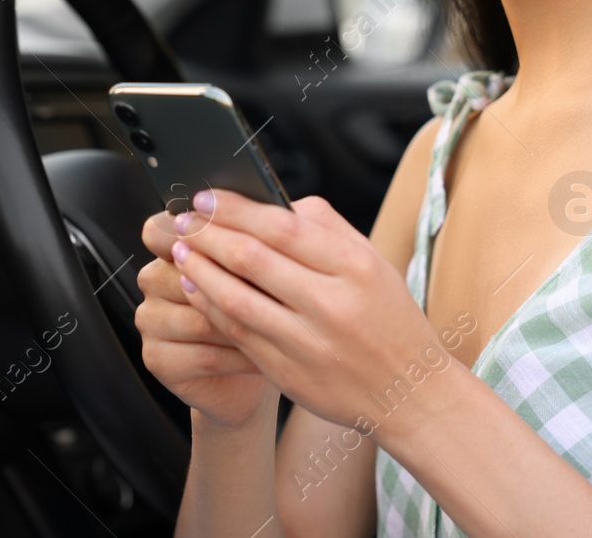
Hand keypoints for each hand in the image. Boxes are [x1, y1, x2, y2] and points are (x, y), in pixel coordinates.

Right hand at [134, 210, 278, 429]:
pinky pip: (202, 354)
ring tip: (279, 325)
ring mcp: (152, 319)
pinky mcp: (158, 358)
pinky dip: (239, 355)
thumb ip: (264, 233)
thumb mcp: (267, 261)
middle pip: (180, 274)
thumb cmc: (266, 301)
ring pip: (197, 316)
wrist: (263, 359)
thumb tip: (282, 211)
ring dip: (242, 322)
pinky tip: (266, 354)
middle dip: (233, 283)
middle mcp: (155, 279)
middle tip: (277, 289)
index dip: (189, 234)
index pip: (160, 230)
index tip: (229, 239)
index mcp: (172, 246)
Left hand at [171, 189, 459, 437]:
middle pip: (252, 259)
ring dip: (201, 271)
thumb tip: (278, 202)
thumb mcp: (375, 264)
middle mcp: (332, 304)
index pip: (282, 227)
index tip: (207, 197)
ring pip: (237, 299)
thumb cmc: (390, 320)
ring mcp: (308, 343)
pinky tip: (198, 289)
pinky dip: (212, 308)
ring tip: (182, 252)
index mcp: (356, 267)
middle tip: (183, 220)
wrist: (410, 394)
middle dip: (209, 235)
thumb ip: (329, 228)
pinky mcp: (289, 373)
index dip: (237, 210)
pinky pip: (239, 334)